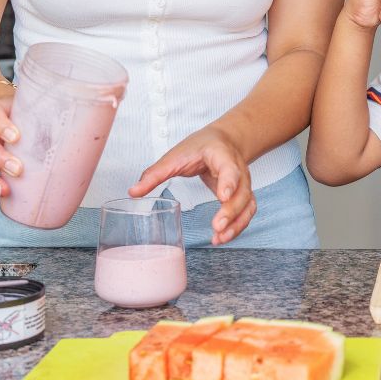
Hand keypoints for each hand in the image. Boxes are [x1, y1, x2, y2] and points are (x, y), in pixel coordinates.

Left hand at [128, 126, 255, 245]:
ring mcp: (243, 184)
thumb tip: (133, 192)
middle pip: (241, 192)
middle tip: (217, 227)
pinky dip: (237, 227)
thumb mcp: (176, 155)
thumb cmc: (201, 146)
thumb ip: (156, 173)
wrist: (224, 140)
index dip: (229, 182)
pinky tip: (221, 238)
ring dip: (237, 224)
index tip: (223, 197)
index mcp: (222, 155)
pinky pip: (246, 213)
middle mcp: (238, 170)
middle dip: (231, 212)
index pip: (230, 169)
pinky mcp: (242, 195)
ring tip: (219, 239)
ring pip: (247, 205)